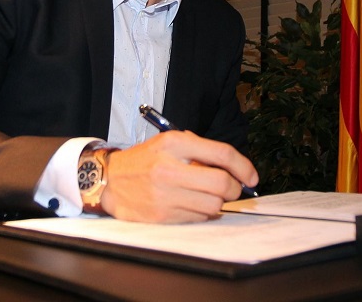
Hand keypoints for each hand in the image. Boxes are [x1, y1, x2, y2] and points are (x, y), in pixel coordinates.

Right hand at [99, 130, 258, 222]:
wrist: (110, 180)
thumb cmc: (144, 161)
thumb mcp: (169, 143)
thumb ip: (200, 151)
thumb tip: (234, 169)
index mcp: (174, 144)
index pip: (221, 154)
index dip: (243, 166)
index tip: (252, 177)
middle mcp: (170, 168)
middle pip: (222, 183)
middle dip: (234, 188)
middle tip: (232, 188)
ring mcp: (165, 194)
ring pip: (213, 205)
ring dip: (218, 202)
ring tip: (206, 195)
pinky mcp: (162, 215)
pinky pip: (198, 218)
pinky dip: (202, 213)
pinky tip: (190, 204)